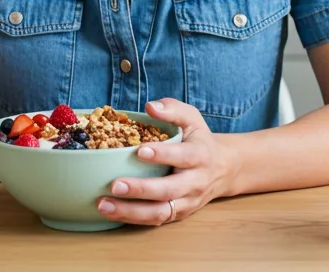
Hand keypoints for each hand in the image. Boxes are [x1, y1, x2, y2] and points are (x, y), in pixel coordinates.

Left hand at [96, 99, 238, 225]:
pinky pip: (156, 220)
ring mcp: (187, 201)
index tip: (140, 151)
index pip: (183, 156)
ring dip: (131, 211)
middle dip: (141, 189)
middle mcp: (195, 182)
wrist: (223, 169)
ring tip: (104, 205)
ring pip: (161, 212)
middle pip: (169, 190)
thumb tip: (150, 107)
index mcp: (200, 155)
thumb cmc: (200, 140)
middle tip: (115, 185)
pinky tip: (111, 212)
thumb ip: (173, 109)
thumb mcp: (192, 118)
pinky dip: (132, 219)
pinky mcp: (178, 214)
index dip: (163, 154)